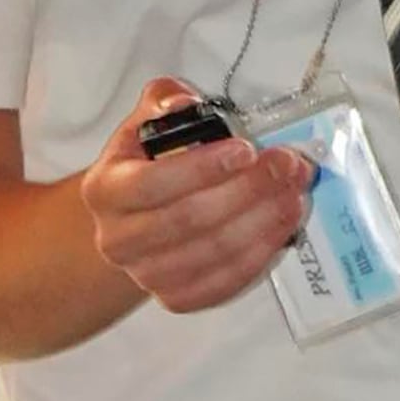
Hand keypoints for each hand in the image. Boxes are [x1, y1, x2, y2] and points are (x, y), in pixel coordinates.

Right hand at [80, 80, 316, 317]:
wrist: (134, 222)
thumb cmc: (147, 165)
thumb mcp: (147, 124)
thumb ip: (164, 102)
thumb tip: (185, 104)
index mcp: (104, 191)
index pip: (153, 183)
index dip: (203, 168)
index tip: (246, 149)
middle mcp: (116, 240)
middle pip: (190, 219)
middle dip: (248, 190)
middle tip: (288, 165)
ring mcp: (145, 275)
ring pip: (214, 252)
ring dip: (264, 220)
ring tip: (295, 191)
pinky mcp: (175, 298)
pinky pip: (224, 282)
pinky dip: (260, 253)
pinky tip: (283, 225)